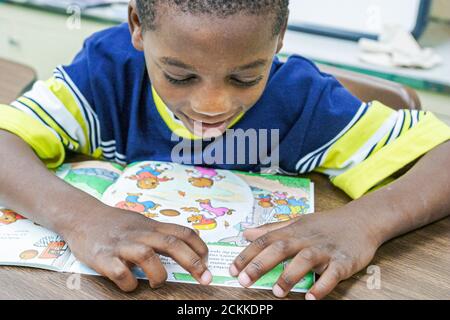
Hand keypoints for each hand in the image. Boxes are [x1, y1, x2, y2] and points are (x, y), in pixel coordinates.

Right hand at [62, 206, 210, 291]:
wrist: (80, 215)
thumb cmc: (114, 222)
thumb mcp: (141, 222)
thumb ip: (160, 232)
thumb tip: (186, 244)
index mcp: (151, 226)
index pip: (182, 232)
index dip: (199, 247)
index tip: (208, 261)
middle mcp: (139, 234)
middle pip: (171, 244)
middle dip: (192, 262)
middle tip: (205, 278)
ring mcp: (121, 245)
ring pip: (147, 255)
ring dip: (158, 273)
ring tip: (158, 283)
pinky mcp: (102, 257)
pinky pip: (119, 272)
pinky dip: (129, 283)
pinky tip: (131, 285)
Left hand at [229, 210, 378, 299]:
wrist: (361, 220)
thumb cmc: (324, 224)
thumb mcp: (296, 222)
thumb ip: (271, 229)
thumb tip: (246, 233)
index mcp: (292, 230)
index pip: (265, 240)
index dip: (247, 254)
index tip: (232, 269)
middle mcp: (305, 239)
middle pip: (280, 248)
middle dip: (260, 264)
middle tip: (244, 280)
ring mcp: (324, 250)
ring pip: (304, 260)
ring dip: (290, 275)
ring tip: (277, 292)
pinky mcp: (343, 261)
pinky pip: (332, 274)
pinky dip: (322, 285)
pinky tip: (311, 298)